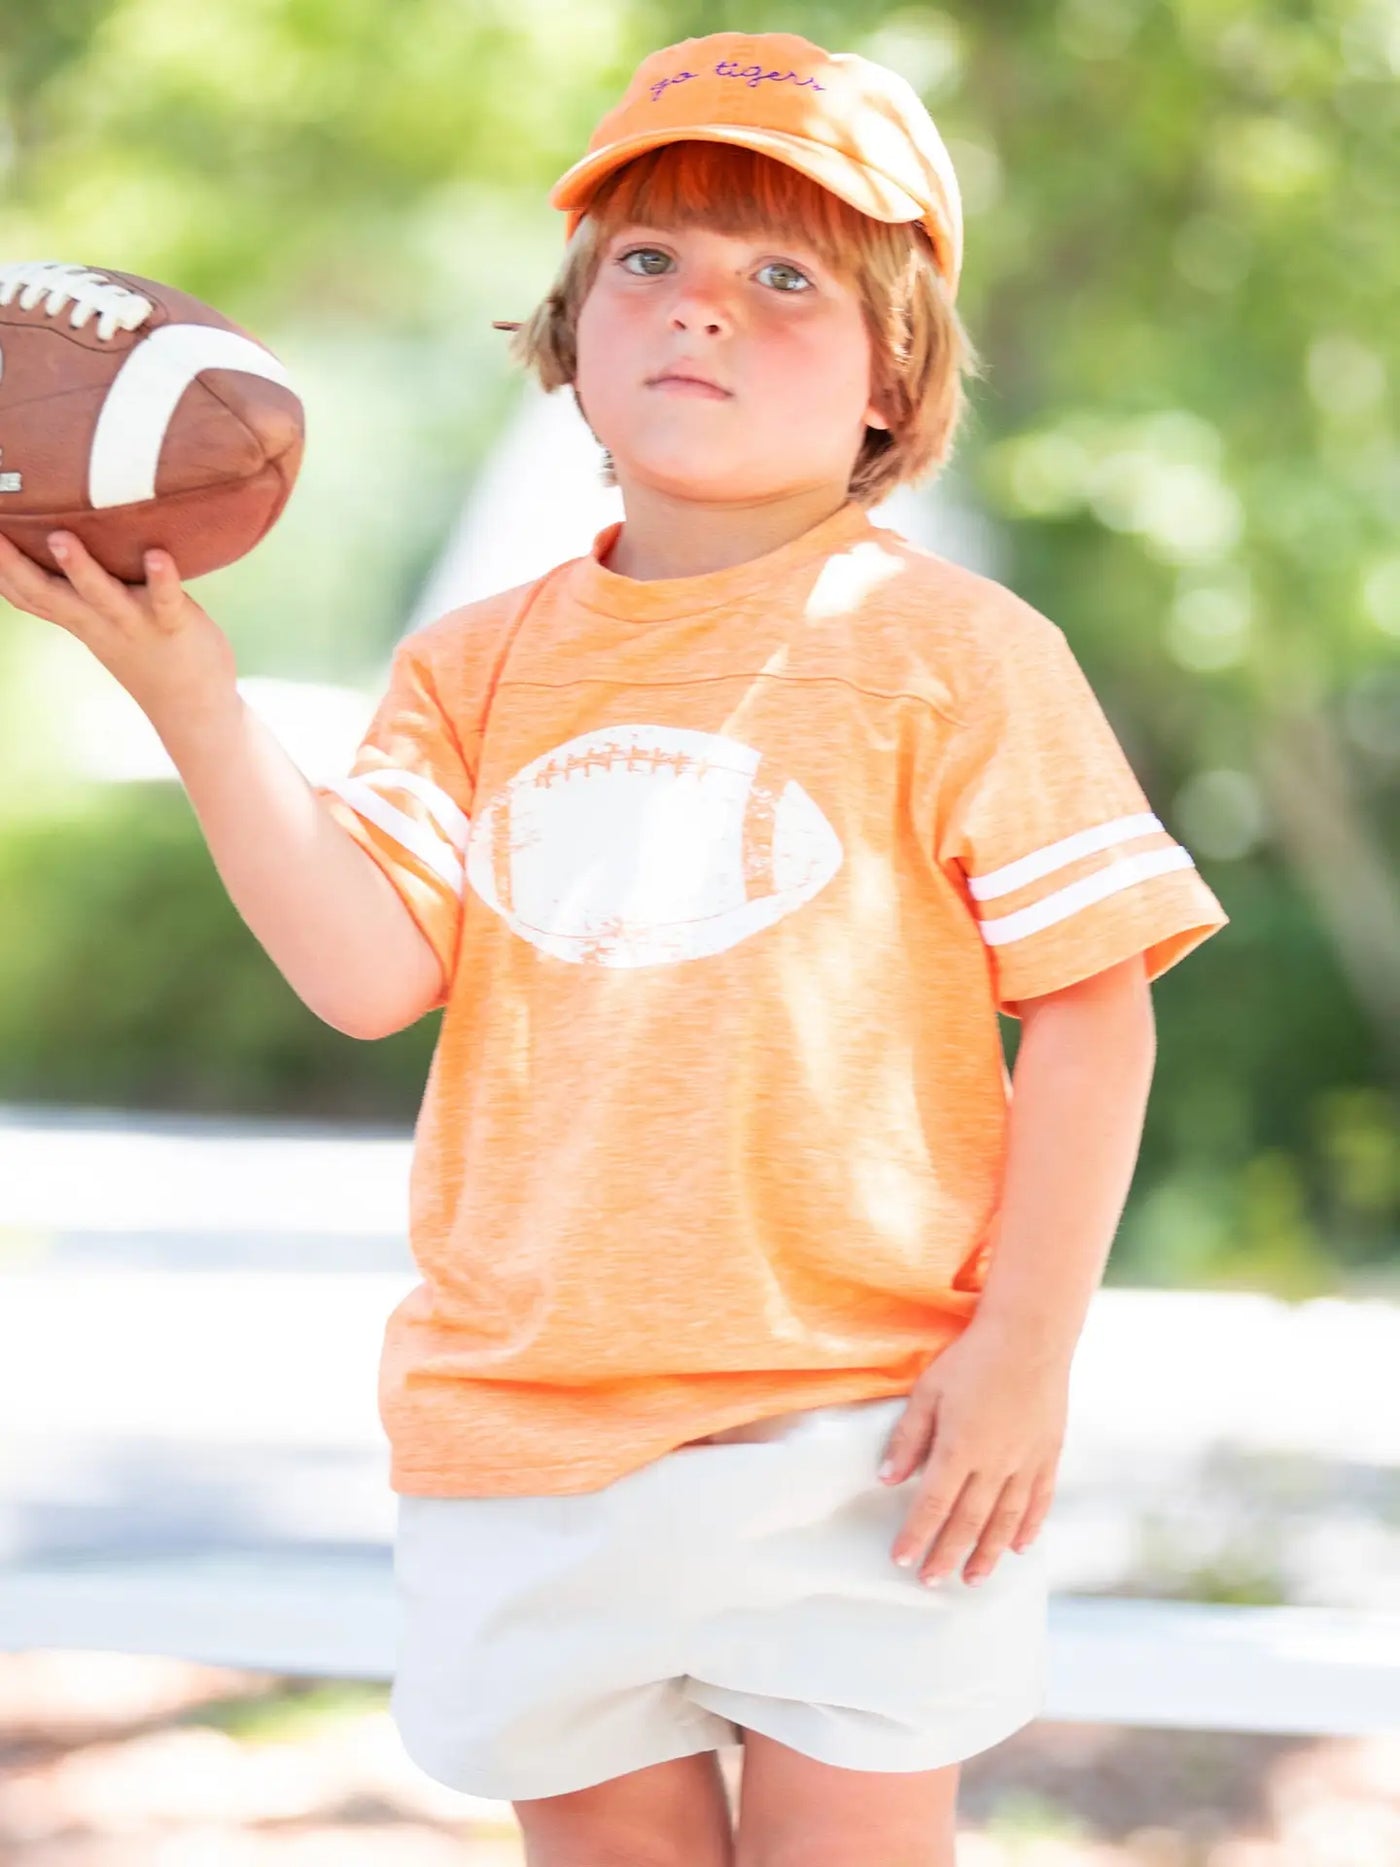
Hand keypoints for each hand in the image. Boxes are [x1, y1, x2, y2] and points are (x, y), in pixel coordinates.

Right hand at [0, 529, 236, 724]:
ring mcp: (134, 623)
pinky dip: (162, 577)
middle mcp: (98, 620)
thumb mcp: (100, 625)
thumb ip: (77, 596)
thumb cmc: (147, 653)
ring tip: (60, 538)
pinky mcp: (174, 624)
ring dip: (80, 568)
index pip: (27, 594)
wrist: (192, 708)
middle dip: (15, 564)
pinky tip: (158, 555)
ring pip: (101, 595)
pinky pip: (166, 600)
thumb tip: (55, 552)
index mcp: (78, 618)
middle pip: (47, 593)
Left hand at [878, 1320, 1068, 1586]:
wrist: (1030, 1336)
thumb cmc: (972, 1358)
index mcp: (959, 1449)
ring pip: (1005, 1521)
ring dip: (987, 1554)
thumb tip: (887, 1480)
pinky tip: (1020, 1548)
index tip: (901, 1559)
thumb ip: (908, 1438)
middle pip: (967, 1522)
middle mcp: (994, 1464)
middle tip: (931, 1580)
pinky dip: (1029, 1528)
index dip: (916, 1536)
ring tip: (972, 1578)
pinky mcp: (1049, 1454)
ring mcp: (1026, 1462)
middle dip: (946, 1554)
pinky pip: (1039, 1501)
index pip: (932, 1506)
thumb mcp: (928, 1391)